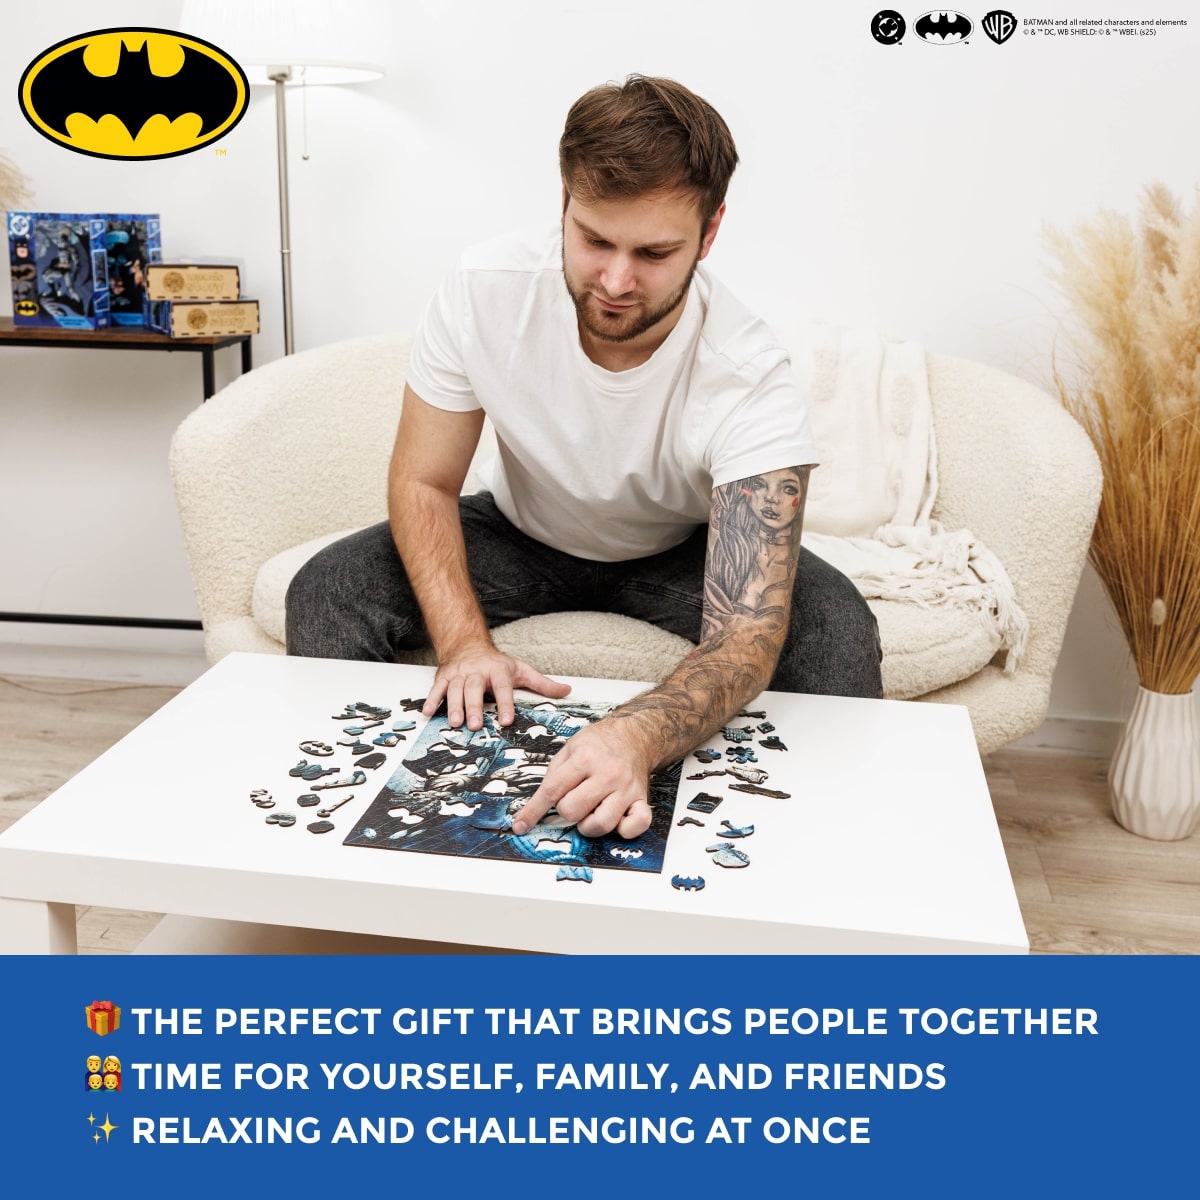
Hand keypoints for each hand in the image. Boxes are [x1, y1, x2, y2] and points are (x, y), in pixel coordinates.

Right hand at [425, 643, 569, 729]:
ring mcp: (459, 674)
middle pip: (475, 688)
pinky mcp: (444, 676)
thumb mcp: (521, 670)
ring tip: (455, 722)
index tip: (507, 720)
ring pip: (455, 689)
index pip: (503, 687)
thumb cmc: (496, 663)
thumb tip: (567, 691)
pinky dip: (431, 700)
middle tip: (476, 725)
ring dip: (454, 706)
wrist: (468, 645)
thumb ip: (542, 684)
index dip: (505, 703)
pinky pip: (436, 688)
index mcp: (498, 670)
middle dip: (475, 706)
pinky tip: (428, 712)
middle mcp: (477, 671)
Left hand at [513, 721, 653, 839]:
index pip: (552, 791)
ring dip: (588, 825)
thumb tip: (536, 807)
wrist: (634, 736)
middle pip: (573, 810)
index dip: (533, 811)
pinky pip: (637, 825)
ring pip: (601, 824)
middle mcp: (607, 774)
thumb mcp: (569, 749)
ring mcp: (626, 789)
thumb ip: (553, 776)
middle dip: (565, 811)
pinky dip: (624, 830)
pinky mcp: (641, 799)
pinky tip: (616, 821)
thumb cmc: (599, 744)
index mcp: (585, 759)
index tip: (521, 825)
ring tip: (589, 813)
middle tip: (572, 801)